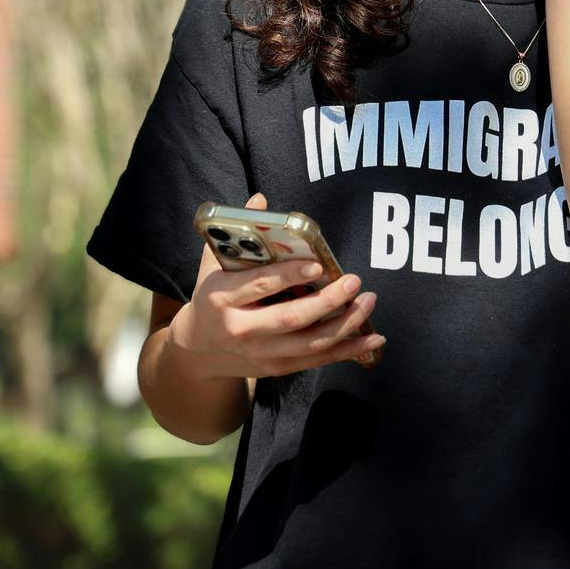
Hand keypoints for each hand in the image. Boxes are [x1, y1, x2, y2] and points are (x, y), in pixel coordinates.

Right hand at [174, 194, 382, 377]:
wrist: (197, 351)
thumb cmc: (211, 299)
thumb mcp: (211, 266)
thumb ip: (235, 236)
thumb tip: (261, 200)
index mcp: (221, 298)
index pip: (260, 285)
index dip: (290, 276)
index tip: (318, 265)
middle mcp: (241, 329)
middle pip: (290, 318)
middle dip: (327, 301)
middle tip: (354, 281)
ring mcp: (260, 353)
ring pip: (309, 343)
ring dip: (345, 325)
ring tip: (368, 302)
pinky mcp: (275, 368)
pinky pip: (316, 360)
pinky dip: (346, 351)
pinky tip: (372, 337)